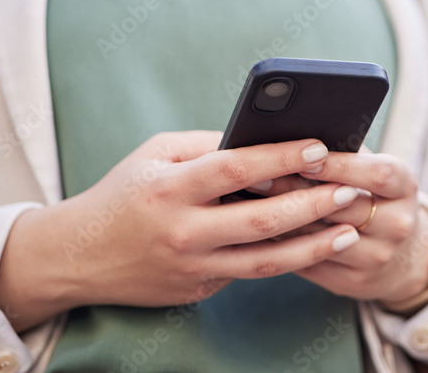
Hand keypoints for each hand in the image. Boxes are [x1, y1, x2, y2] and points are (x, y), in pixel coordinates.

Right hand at [0, 131, 361, 331]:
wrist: (77, 258)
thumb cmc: (122, 194)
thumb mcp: (155, 154)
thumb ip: (207, 145)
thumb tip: (263, 139)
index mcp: (170, 189)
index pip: (236, 168)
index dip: (281, 157)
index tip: (320, 146)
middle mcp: (183, 232)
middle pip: (263, 220)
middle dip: (314, 205)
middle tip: (350, 190)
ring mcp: (192, 268)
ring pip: (267, 261)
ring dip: (314, 245)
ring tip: (349, 229)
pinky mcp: (199, 290)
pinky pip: (249, 272)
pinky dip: (285, 258)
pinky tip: (315, 244)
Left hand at [249, 148, 427, 302]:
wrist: (400, 255)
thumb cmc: (375, 196)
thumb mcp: (374, 172)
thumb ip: (346, 154)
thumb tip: (295, 138)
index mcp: (405, 188)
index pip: (376, 174)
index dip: (340, 165)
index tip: (303, 156)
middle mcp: (397, 225)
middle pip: (343, 206)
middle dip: (297, 189)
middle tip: (257, 175)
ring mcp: (377, 258)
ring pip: (320, 237)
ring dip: (281, 218)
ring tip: (248, 200)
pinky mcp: (352, 282)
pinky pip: (309, 262)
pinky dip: (280, 244)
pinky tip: (256, 229)